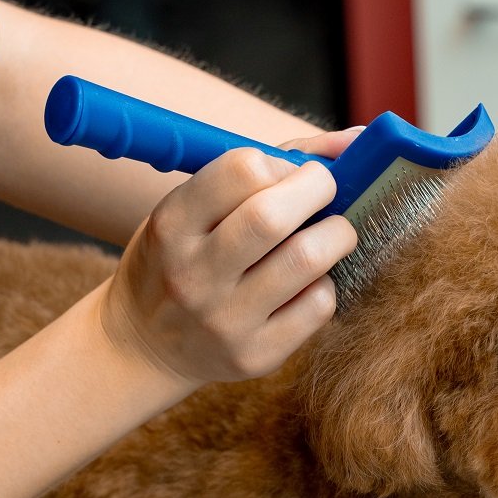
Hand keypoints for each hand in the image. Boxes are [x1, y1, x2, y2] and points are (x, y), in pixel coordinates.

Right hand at [99, 127, 360, 385]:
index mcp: (173, 225)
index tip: (290, 174)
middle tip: (326, 193)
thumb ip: (264, 167)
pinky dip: (327, 283)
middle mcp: (193, 273)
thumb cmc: (182, 258)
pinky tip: (311, 280)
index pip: (241, 170)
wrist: (144, 346)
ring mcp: (225, 320)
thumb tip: (353, 142)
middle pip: (273, 215)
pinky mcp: (256, 355)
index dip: (282, 164)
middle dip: (319, 189)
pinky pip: (318, 305)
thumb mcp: (191, 207)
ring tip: (333, 233)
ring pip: (306, 259)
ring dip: (337, 235)